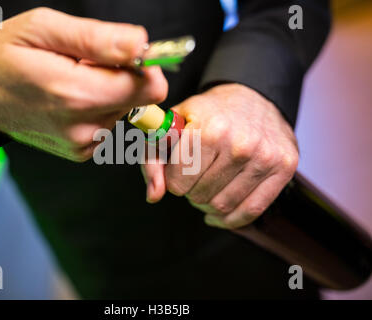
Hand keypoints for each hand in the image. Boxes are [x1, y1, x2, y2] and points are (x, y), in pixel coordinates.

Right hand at [0, 7, 167, 161]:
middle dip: (121, 75)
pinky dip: (96, 106)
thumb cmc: (4, 59)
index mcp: (75, 94)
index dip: (145, 66)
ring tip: (71, 80)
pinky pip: (108, 122)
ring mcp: (81, 143)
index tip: (125, 53)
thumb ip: (97, 38)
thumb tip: (140, 44)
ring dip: (106, 90)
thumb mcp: (43, 28)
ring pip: (124, 109)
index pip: (149, 88)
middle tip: (85, 64)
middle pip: (139, 98)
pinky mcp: (81, 150)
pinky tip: (69, 98)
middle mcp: (82, 127)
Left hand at [142, 84, 298, 228]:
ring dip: (209, 205)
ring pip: (223, 206)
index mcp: (208, 131)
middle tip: (195, 177)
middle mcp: (239, 145)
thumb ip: (153, 159)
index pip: (178, 182)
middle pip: (200, 197)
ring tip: (208, 188)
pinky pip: (252, 210)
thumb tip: (154, 196)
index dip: (173, 182)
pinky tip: (219, 214)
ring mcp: (265, 157)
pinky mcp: (284, 167)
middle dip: (191, 192)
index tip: (178, 173)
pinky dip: (231, 219)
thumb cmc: (208, 113)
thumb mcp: (172, 125)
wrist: (252, 96)